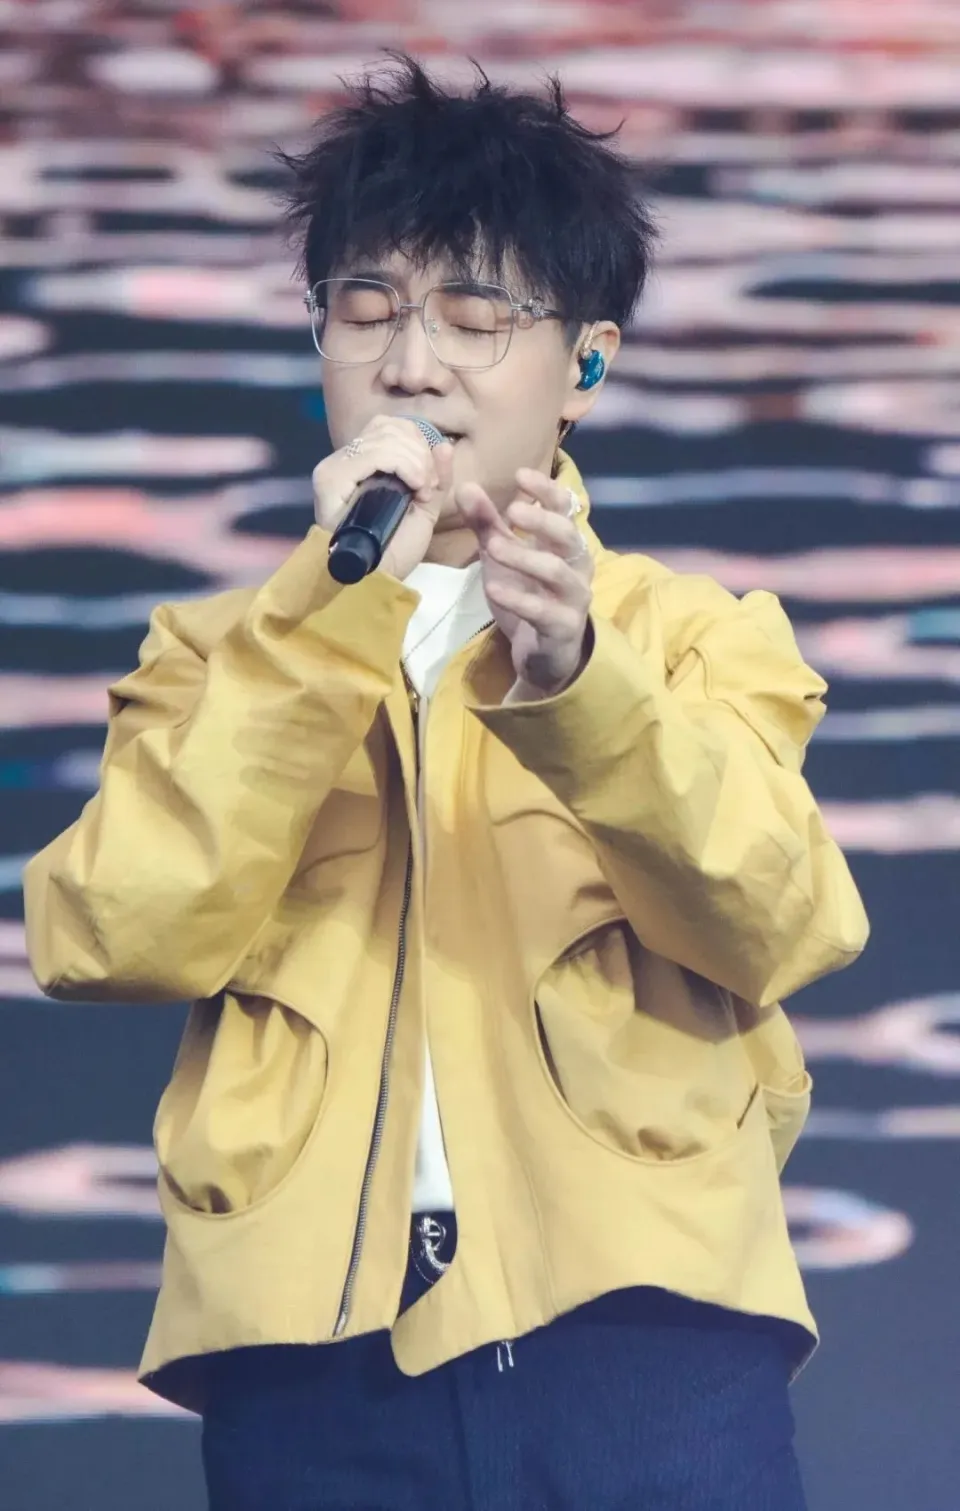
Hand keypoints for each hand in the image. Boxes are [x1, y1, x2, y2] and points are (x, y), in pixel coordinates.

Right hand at [312, 416, 453, 581]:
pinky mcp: (331, 479)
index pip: (389, 426)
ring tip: (420, 491)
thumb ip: (436, 476)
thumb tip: (444, 444)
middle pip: (388, 427)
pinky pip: (375, 453)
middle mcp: (343, 460)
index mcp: (362, 464)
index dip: (417, 442)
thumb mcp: (425, 508)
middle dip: (419, 452)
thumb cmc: (397, 549)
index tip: (428, 479)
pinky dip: (404, 464)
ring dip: (415, 460)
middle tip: (426, 487)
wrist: (377, 580)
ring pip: (384, 436)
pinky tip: (413, 488)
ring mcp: (334, 468)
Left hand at [456, 468, 592, 697]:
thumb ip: (488, 524)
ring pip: (557, 572)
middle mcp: (576, 566)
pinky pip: (542, 611)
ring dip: (524, 557)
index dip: (546, 491)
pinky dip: (518, 599)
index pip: (564, 508)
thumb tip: (465, 486)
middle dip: (541, 520)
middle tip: (511, 509)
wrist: (544, 653)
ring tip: (493, 547)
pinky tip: (494, 588)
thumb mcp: (503, 557)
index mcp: (565, 544)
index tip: (520, 475)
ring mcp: (573, 598)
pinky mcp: (562, 627)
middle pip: (567, 536)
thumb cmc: (529, 595)